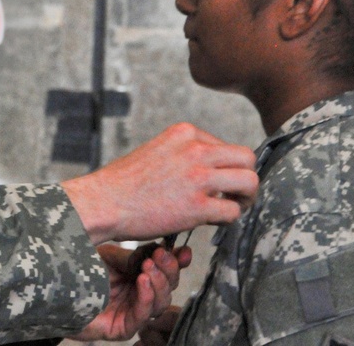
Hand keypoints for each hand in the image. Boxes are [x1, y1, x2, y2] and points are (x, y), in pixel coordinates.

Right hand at [62, 122, 256, 242]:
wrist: (103, 202)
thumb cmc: (125, 182)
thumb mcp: (157, 150)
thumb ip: (185, 153)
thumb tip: (210, 169)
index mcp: (184, 133)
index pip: (226, 146)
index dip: (224, 167)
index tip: (213, 182)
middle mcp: (195, 150)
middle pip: (246, 158)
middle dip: (244, 177)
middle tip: (235, 195)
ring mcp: (198, 177)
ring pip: (249, 181)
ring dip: (245, 197)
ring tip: (232, 207)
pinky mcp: (197, 206)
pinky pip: (232, 211)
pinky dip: (228, 219)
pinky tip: (211, 221)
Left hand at [70, 243, 189, 341]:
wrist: (54, 287)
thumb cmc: (79, 270)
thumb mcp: (109, 255)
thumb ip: (134, 255)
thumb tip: (162, 248)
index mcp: (138, 276)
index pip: (166, 272)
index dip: (177, 263)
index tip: (183, 251)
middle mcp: (138, 296)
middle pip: (169, 288)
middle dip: (168, 270)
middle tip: (160, 255)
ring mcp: (131, 313)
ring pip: (161, 303)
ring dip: (158, 283)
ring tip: (147, 267)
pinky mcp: (122, 328)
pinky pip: (142, 316)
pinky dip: (146, 297)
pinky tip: (142, 282)